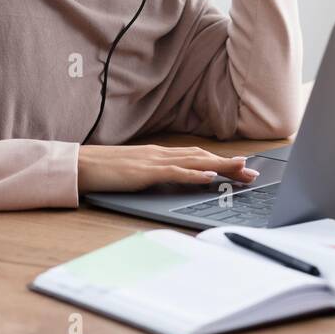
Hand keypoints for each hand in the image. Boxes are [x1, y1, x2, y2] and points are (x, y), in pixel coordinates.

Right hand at [77, 143, 259, 193]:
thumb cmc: (105, 170)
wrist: (81, 164)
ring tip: (242, 171)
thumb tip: (172, 180)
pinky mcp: (145, 172)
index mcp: (160, 154)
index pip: (197, 155)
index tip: (240, 166)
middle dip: (229, 164)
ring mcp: (154, 161)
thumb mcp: (136, 172)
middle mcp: (161, 153)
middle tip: (253, 171)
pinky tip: (209, 177)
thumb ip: (154, 174)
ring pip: (195, 162)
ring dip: (220, 166)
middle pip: (202, 157)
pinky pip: (175, 173)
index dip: (220, 160)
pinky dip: (194, 175)